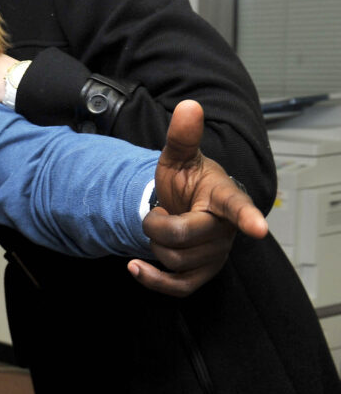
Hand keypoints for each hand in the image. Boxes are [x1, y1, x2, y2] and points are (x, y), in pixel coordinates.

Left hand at [129, 100, 267, 295]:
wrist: (177, 207)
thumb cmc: (183, 182)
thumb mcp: (177, 158)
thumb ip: (182, 135)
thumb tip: (189, 106)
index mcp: (222, 197)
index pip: (236, 207)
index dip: (247, 217)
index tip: (259, 228)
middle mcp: (225, 228)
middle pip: (185, 236)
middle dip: (157, 225)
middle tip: (156, 212)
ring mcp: (216, 253)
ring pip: (177, 260)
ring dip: (154, 246)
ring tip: (160, 229)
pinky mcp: (202, 274)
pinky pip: (177, 287)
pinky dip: (151, 279)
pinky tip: (135, 266)